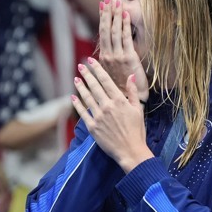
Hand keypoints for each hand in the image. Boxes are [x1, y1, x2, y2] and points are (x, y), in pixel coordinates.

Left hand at [71, 58, 150, 172]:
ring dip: (80, 87)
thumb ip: (133, 92)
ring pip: (87, 98)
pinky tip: (73, 97)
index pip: (105, 80)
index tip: (91, 61)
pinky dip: (77, 104)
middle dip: (87, 74)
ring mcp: (98, 116)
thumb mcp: (138, 110)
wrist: (130, 151)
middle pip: (94, 86)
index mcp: (119, 100)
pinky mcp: (92, 127)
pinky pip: (83, 113)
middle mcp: (107, 106)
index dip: (97, 69)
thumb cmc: (137, 131)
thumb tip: (131, 76)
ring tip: (76, 79)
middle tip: (80, 66)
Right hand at [96, 0, 147, 100]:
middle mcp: (108, 55)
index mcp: (104, 58)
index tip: (102, 5)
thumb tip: (97, 56)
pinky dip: (125, 25)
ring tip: (116, 2)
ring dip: (115, 16)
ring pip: (114, 31)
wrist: (129, 99)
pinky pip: (126, 38)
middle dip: (107, 13)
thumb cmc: (121, 88)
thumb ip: (106, 62)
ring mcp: (117, 56)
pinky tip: (125, 14)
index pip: (102, 33)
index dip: (102, 18)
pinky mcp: (128, 58)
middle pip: (106, 30)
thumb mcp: (111, 74)